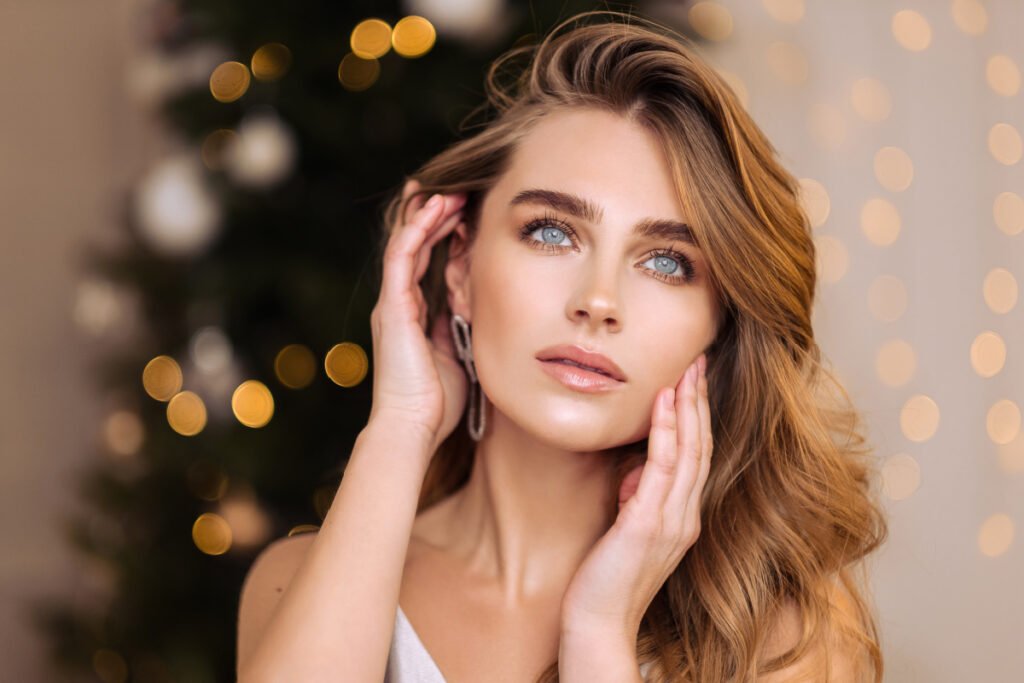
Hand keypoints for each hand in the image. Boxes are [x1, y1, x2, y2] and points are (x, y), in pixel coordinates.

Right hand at [368, 179, 469, 456]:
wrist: (412, 427)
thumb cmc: (437, 404)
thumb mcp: (458, 358)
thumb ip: (463, 332)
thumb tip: (481, 314)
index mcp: (414, 317)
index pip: (427, 265)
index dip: (444, 238)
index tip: (467, 217)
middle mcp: (399, 304)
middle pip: (416, 247)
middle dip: (437, 219)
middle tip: (460, 194)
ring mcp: (393, 303)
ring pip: (407, 244)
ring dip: (428, 216)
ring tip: (450, 192)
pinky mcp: (392, 306)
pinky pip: (402, 256)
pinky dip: (417, 229)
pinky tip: (434, 208)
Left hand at [560, 353, 712, 639]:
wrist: (598, 623)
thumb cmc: (606, 579)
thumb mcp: (627, 530)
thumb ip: (638, 501)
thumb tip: (635, 473)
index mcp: (683, 518)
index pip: (698, 457)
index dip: (699, 417)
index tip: (695, 381)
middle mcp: (686, 517)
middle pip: (702, 446)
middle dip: (700, 401)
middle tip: (700, 360)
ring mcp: (671, 521)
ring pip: (689, 451)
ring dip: (688, 406)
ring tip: (686, 370)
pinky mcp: (648, 524)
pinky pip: (663, 467)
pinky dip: (666, 431)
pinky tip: (663, 402)